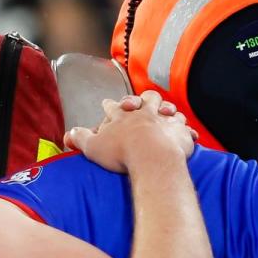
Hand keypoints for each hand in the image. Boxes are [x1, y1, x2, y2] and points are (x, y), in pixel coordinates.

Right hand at [64, 91, 194, 172]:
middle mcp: (143, 113)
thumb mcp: (92, 146)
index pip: (113, 106)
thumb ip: (80, 138)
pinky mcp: (179, 132)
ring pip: (167, 109)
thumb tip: (70, 133)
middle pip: (146, 99)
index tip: (107, 103)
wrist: (151, 158)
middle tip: (142, 102)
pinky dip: (185, 128)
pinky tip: (187, 131)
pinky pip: (185, 127)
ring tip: (166, 112)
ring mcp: (163, 121)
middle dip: (144, 99)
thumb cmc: (121, 152)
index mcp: (122, 116)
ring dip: (167, 110)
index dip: (110, 105)